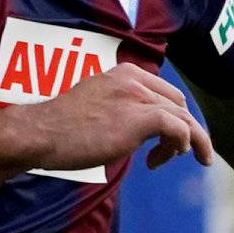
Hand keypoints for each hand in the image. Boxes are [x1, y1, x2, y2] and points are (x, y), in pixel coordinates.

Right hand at [12, 68, 212, 174]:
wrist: (41, 133)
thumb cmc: (58, 129)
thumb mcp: (93, 107)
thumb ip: (115, 110)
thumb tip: (126, 130)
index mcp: (123, 73)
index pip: (163, 91)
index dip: (173, 115)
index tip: (167, 138)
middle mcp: (135, 80)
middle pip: (178, 104)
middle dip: (186, 129)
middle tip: (180, 153)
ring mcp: (138, 97)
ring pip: (184, 117)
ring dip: (192, 141)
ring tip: (191, 159)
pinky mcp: (141, 118)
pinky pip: (180, 129)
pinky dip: (186, 144)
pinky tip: (172, 156)